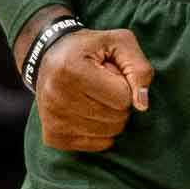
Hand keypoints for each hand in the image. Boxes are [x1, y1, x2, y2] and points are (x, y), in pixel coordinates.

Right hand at [34, 28, 152, 150]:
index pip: (123, 98)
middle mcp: (56, 97)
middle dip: (118, 103)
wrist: (47, 56)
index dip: (123, 85)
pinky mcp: (53, 136)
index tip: (108, 73)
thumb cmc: (89, 49)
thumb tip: (142, 105)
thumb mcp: (118, 42)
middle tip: (101, 85)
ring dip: (110, 117)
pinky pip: (97, 145)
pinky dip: (99, 132)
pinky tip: (86, 112)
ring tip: (93, 97)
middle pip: (117, 119)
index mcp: (71, 70)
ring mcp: (52, 119)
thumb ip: (139, 68)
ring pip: (109, 134)